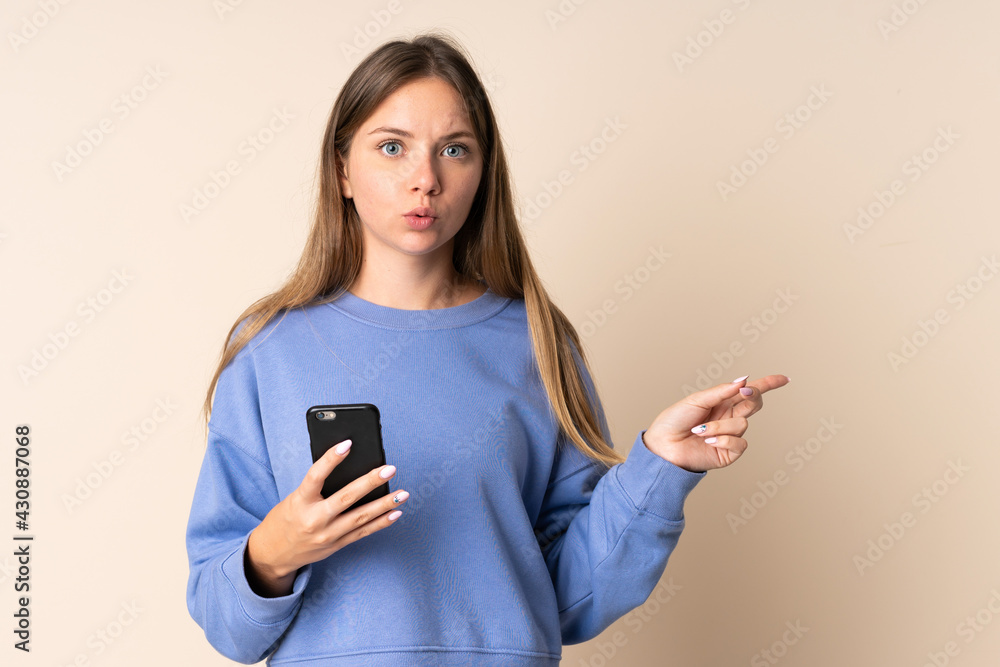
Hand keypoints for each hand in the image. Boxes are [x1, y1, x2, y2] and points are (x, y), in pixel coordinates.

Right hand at [244, 440, 408, 596]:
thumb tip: (349, 467)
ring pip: (361, 517)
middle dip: (370, 482)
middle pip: (346, 498)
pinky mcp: (337, 545)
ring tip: (403, 493)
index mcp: (300, 502)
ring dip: (385, 504)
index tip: (347, 443)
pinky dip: (381, 522)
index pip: (315, 476)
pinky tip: (395, 512)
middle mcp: (314, 520)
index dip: (331, 459)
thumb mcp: (294, 498)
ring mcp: (328, 535)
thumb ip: (317, 486)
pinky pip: (363, 532)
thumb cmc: (286, 518)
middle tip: (390, 469)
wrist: (273, 554)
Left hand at [642, 374, 789, 472]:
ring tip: (701, 430)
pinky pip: (739, 443)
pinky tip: (708, 441)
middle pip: (754, 404)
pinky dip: (724, 440)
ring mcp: (730, 436)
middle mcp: (729, 418)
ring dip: (721, 426)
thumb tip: (744, 380)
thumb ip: (721, 392)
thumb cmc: (674, 421)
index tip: (785, 379)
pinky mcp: (729, 453)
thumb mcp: (697, 400)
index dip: (768, 384)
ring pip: (743, 424)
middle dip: (753, 396)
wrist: (662, 446)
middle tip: (743, 392)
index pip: (749, 392)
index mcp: (722, 402)